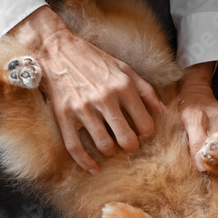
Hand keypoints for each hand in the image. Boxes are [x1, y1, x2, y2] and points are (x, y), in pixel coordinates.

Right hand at [10, 7, 163, 172]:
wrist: (56, 49)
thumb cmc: (93, 59)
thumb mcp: (124, 68)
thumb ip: (145, 90)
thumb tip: (161, 111)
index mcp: (123, 87)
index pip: (145, 124)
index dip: (147, 135)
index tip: (143, 135)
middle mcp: (105, 99)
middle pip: (126, 139)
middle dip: (131, 146)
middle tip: (128, 144)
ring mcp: (83, 109)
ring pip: (104, 146)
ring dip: (111, 152)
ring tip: (111, 147)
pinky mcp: (64, 116)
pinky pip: (75, 148)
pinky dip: (86, 163)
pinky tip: (94, 168)